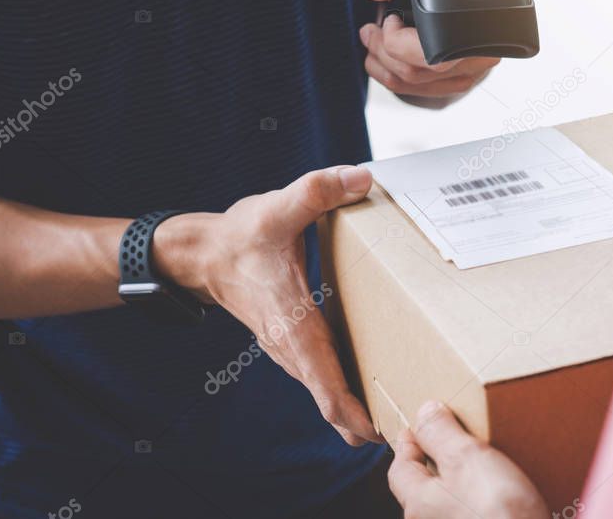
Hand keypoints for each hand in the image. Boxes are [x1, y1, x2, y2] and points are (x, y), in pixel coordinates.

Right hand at [153, 165, 382, 446]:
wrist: (202, 255)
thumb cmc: (241, 237)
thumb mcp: (278, 208)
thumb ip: (318, 191)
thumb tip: (361, 178)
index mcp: (294, 326)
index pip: (326, 385)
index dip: (353, 414)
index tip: (382, 435)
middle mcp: (291, 348)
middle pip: (331, 402)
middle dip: (365, 422)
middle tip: (410, 430)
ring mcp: (289, 350)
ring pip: (326, 393)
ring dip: (356, 409)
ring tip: (399, 414)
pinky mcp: (291, 343)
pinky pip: (322, 377)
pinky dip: (343, 391)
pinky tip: (371, 384)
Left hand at [362, 0, 499, 100]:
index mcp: (480, 18)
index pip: (435, 57)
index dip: (397, 44)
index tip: (386, 19)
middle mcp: (484, 49)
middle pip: (423, 75)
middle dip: (384, 55)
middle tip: (369, 31)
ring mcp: (474, 68)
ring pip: (420, 86)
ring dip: (385, 68)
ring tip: (373, 42)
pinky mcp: (462, 76)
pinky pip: (425, 91)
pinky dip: (396, 77)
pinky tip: (386, 56)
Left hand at [388, 401, 547, 518]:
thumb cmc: (496, 514)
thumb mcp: (466, 458)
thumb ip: (441, 433)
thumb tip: (424, 412)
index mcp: (418, 504)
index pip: (400, 469)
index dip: (408, 444)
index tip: (415, 426)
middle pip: (423, 488)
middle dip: (434, 463)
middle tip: (449, 439)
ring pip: (449, 502)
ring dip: (461, 482)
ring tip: (482, 464)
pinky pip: (472, 513)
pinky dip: (480, 500)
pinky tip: (503, 494)